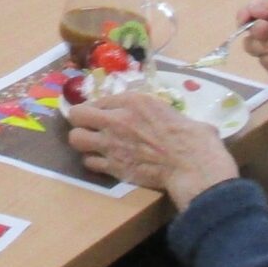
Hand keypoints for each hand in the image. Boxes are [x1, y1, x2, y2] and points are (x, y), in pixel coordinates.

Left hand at [65, 91, 237, 207]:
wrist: (190, 164)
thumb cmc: (191, 136)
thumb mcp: (171, 111)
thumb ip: (154, 110)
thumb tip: (162, 117)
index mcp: (133, 101)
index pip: (100, 99)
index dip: (100, 107)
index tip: (103, 113)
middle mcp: (116, 119)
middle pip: (76, 115)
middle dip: (79, 120)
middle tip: (88, 126)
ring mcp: (111, 144)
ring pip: (76, 139)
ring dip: (83, 141)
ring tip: (92, 144)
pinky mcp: (113, 167)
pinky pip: (89, 163)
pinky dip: (95, 162)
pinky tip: (105, 162)